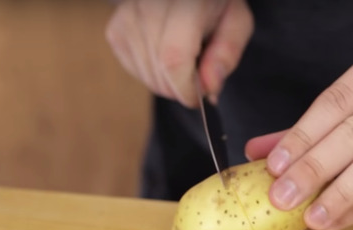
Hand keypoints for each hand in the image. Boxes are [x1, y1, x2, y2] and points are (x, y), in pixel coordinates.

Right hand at [105, 0, 253, 106]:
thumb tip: (208, 87)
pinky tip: (164, 57)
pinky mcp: (115, 28)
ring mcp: (128, 16)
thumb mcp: (237, 24)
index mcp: (186, 2)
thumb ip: (227, 54)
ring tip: (183, 62)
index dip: (186, 88)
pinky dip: (152, 74)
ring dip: (167, 83)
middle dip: (180, 88)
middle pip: (159, 70)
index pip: (173, 58)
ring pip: (146, 74)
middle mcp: (150, 4)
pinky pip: (133, 69)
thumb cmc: (215, 6)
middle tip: (197, 78)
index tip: (198, 97)